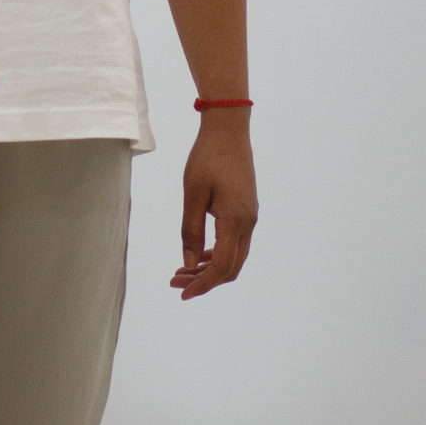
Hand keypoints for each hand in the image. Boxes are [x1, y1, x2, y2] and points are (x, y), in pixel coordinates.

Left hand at [172, 109, 257, 299]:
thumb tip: (188, 264)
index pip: (222, 266)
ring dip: (209, 268)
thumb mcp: (192, 194)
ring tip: (181, 272)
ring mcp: (250, 217)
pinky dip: (216, 254)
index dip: (203, 284)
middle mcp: (248, 222)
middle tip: (175, 283)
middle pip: (231, 267)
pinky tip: (198, 255)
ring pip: (234, 257)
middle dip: (204, 280)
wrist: (228, 130)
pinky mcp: (246, 210)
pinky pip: (235, 243)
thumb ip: (190, 230)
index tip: (182, 293)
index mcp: (235, 220)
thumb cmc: (207, 157)